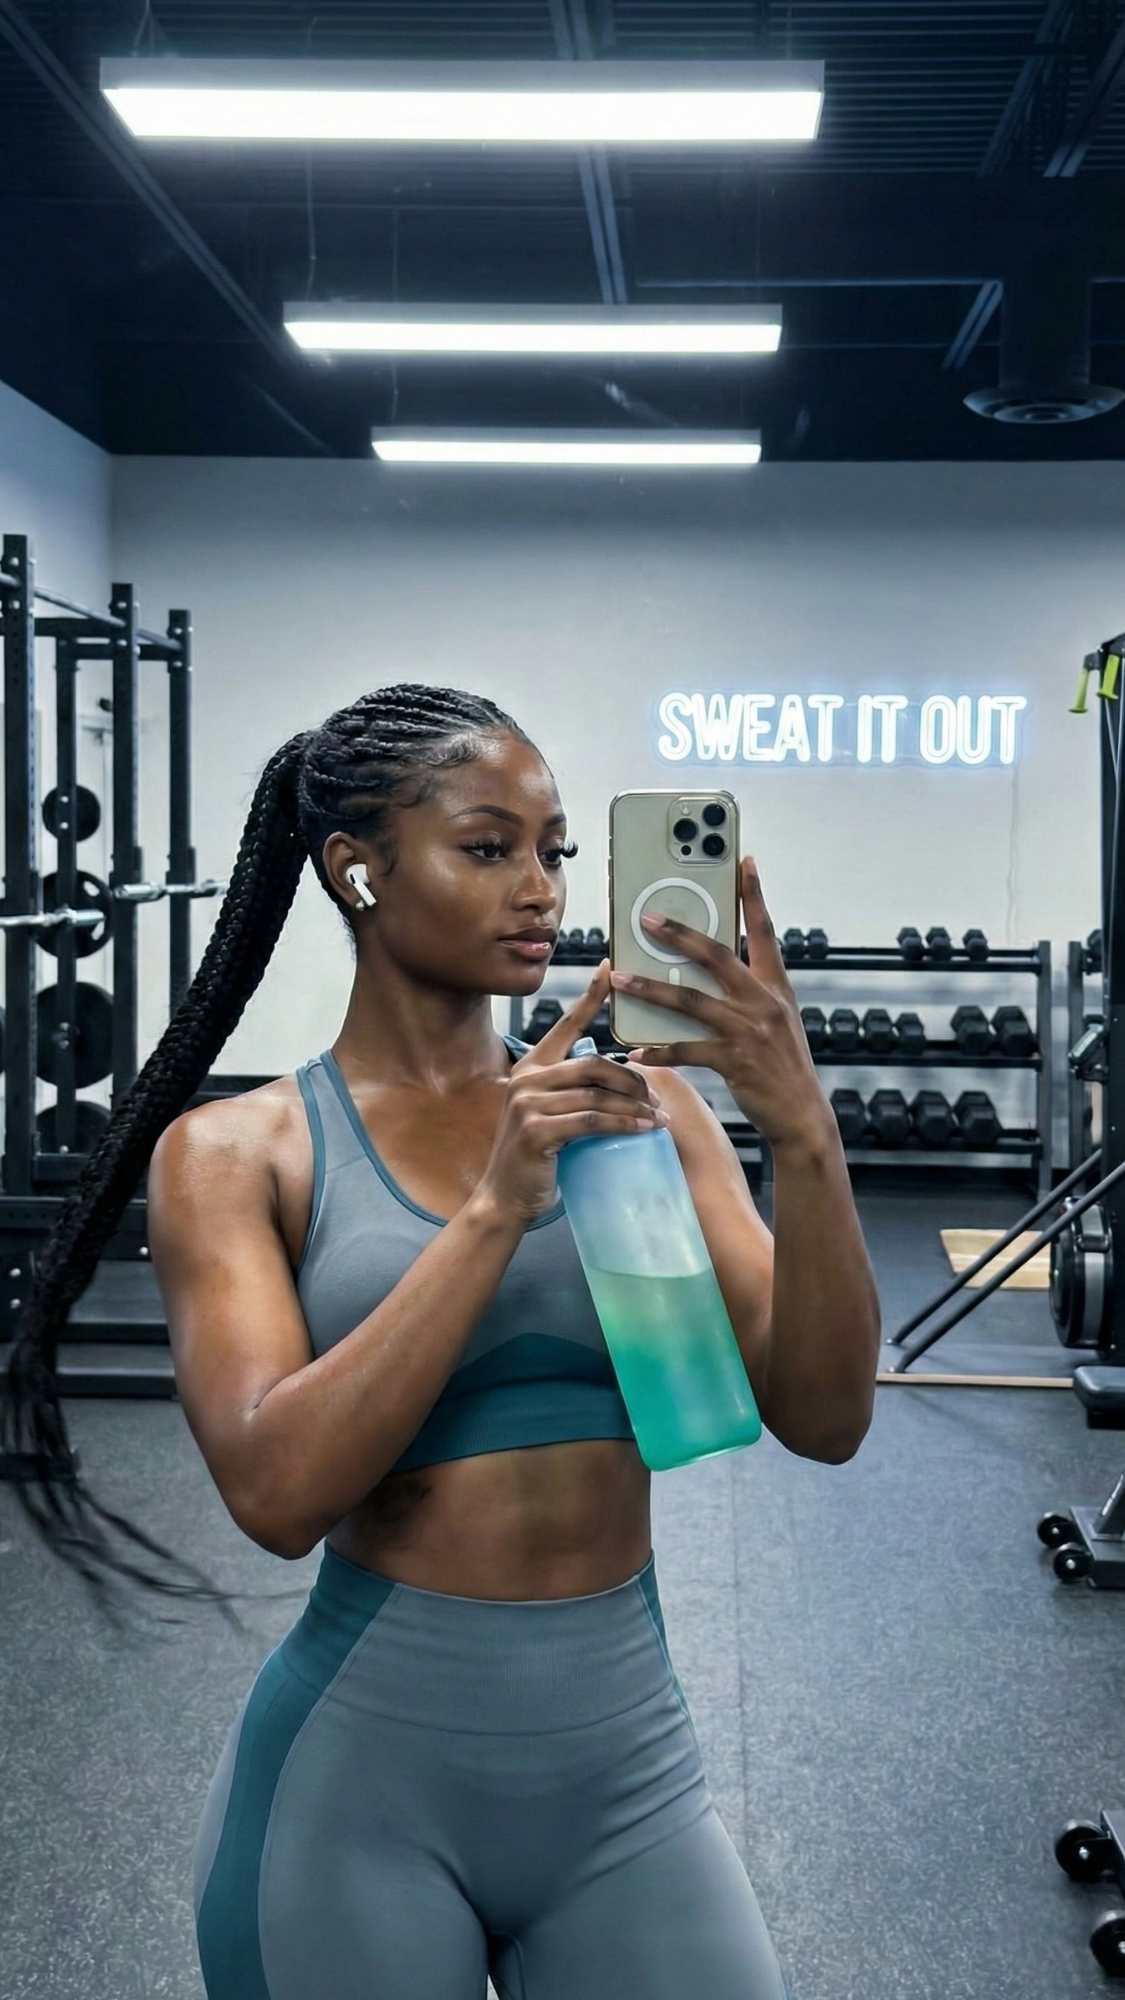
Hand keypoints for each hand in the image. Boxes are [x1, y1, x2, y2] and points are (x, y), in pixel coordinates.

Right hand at [477, 959, 669, 1222]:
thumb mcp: (552, 1113)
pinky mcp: (537, 1130)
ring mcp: (528, 1104)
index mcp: (532, 1066)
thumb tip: (623, 1079)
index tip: (611, 969)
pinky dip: (623, 1124)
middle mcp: (527, 1078)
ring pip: (596, 1094)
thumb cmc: (536, 1156)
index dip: (590, 995)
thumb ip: (573, 1090)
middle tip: (656, 1098)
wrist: (505, 1197)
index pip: (566, 1024)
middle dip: (631, 1079)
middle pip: (593, 1063)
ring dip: (634, 1106)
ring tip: (658, 1118)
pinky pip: (592, 1120)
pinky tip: (643, 1130)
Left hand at [609, 856, 830, 1147]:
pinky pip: (687, 1050)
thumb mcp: (775, 1018)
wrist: (802, 1114)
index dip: (754, 895)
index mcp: (776, 986)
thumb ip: (749, 991)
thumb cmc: (782, 1065)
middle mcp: (763, 1002)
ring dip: (651, 989)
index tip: (744, 860)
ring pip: (690, 1001)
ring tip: (621, 978)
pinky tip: (636, 1050)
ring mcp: (749, 1031)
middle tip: (646, 918)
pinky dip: (659, 1051)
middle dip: (680, 934)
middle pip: (717, 956)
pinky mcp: (734, 1061)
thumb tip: (710, 965)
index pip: (764, 931)